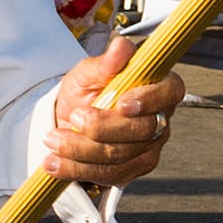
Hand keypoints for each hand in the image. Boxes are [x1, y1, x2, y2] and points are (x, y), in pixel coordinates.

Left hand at [40, 37, 182, 192]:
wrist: (71, 119)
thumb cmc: (87, 91)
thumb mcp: (89, 72)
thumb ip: (106, 62)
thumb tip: (121, 46)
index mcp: (159, 86)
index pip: (169, 92)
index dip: (150, 99)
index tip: (122, 103)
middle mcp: (160, 119)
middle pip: (140, 130)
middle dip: (101, 128)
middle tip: (73, 117)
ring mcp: (149, 148)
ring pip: (120, 156)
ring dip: (81, 150)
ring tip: (53, 140)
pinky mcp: (133, 170)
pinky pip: (108, 175)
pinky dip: (77, 170)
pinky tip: (55, 163)